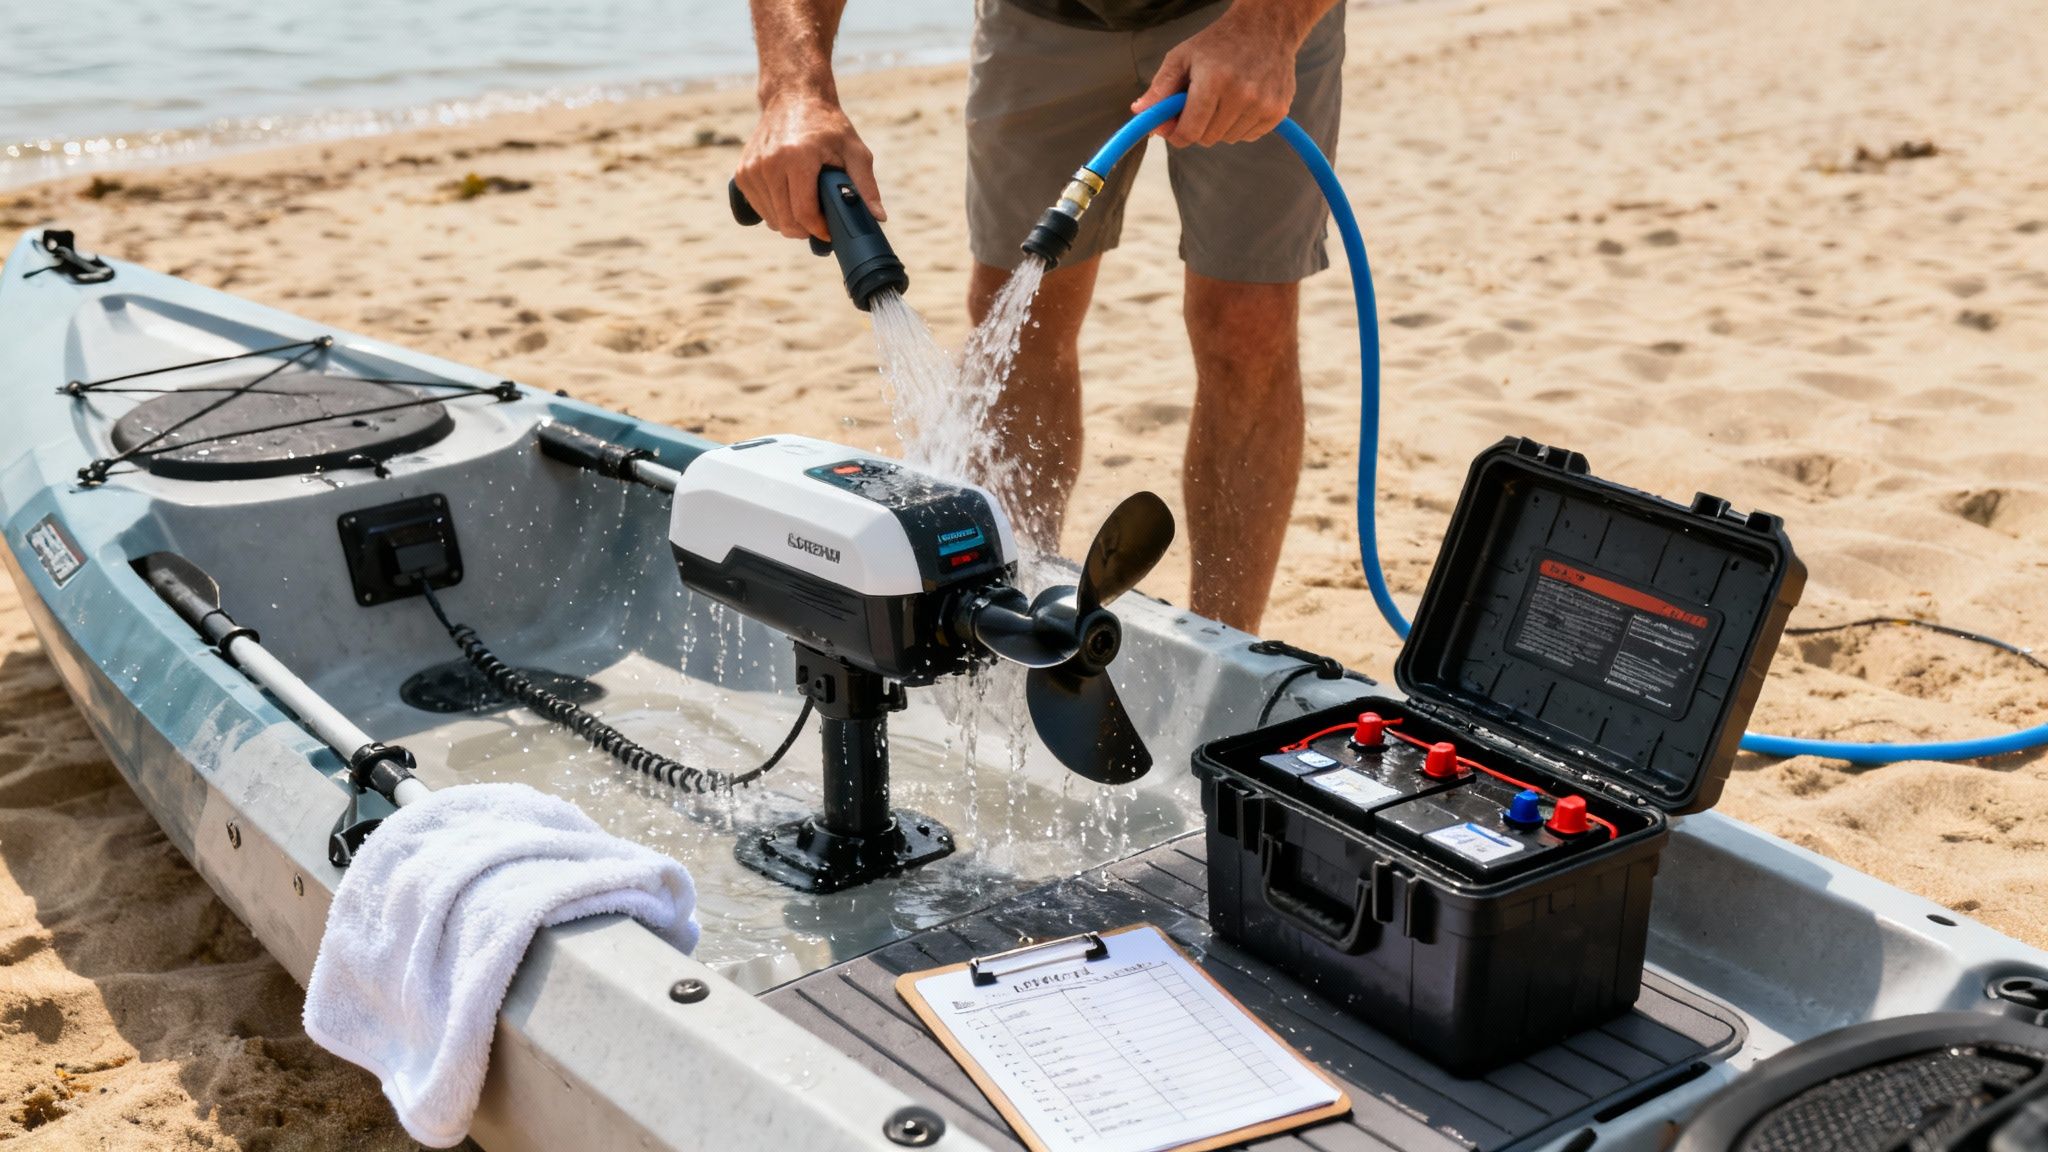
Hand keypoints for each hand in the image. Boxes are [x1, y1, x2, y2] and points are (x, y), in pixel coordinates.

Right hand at [735, 93, 885, 240]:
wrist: (793, 98)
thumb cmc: (827, 125)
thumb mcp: (854, 150)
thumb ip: (865, 185)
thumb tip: (878, 217)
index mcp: (797, 157)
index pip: (803, 213)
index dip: (820, 230)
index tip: (831, 231)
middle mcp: (769, 163)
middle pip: (786, 221)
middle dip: (807, 230)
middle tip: (821, 221)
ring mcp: (752, 168)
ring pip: (772, 219)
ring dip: (791, 221)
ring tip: (807, 203)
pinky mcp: (742, 173)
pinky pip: (760, 209)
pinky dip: (776, 211)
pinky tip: (790, 196)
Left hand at [1132, 3, 1321, 147]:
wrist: (1267, 27)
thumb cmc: (1219, 42)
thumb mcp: (1182, 57)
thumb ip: (1160, 88)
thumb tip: (1140, 113)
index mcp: (1214, 80)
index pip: (1189, 131)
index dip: (1176, 134)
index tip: (1172, 127)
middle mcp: (1241, 95)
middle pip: (1207, 138)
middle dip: (1197, 126)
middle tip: (1200, 103)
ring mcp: (1263, 105)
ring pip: (1227, 139)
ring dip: (1219, 126)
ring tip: (1224, 97)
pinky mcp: (1278, 112)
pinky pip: (1248, 136)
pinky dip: (1239, 125)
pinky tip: (1241, 101)